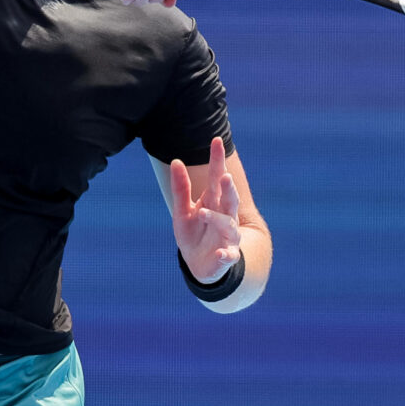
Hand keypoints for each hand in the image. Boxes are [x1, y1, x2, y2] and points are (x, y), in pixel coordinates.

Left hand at [168, 137, 242, 283]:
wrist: (199, 264)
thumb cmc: (193, 232)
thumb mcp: (182, 211)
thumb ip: (181, 188)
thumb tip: (175, 161)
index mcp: (213, 201)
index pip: (216, 177)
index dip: (217, 160)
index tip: (216, 141)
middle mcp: (225, 216)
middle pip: (229, 199)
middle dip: (228, 189)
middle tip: (224, 177)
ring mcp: (228, 236)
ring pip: (228, 225)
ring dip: (217, 219)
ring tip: (203, 213)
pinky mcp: (226, 256)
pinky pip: (229, 255)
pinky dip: (226, 255)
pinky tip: (220, 253)